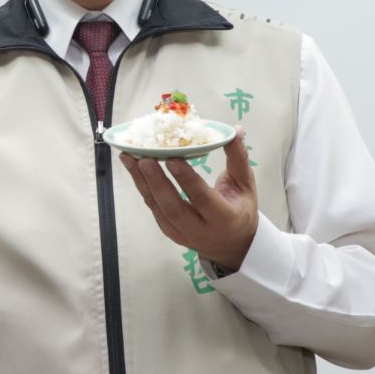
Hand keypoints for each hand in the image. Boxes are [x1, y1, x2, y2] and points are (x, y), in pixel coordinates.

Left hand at [122, 131, 259, 272]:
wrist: (231, 244)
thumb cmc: (240, 209)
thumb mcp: (245, 185)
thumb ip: (238, 158)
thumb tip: (235, 129)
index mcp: (225, 219)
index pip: (203, 199)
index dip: (187, 180)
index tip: (172, 159)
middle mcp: (201, 231)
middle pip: (174, 208)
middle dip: (157, 182)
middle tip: (144, 158)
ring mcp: (182, 234)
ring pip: (158, 209)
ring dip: (142, 182)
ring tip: (129, 157)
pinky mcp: (169, 232)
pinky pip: (154, 209)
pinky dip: (143, 187)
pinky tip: (133, 168)